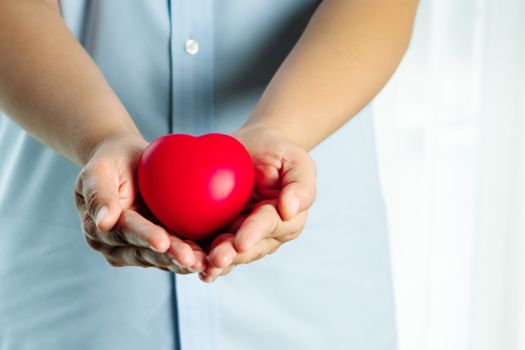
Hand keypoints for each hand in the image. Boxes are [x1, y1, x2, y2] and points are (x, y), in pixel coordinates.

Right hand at [74, 135, 206, 272]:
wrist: (129, 162)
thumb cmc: (111, 162)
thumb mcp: (97, 171)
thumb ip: (99, 195)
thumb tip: (103, 223)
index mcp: (100, 230)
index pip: (126, 232)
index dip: (144, 237)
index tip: (162, 242)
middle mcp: (119, 246)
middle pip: (147, 253)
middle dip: (170, 257)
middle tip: (192, 260)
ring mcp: (142, 248)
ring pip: (165, 258)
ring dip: (185, 261)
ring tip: (206, 263)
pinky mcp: (163, 246)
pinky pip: (179, 252)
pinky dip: (196, 253)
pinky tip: (213, 257)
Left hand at [200, 124, 316, 281]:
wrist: (254, 148)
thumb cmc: (279, 152)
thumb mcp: (297, 161)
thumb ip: (300, 185)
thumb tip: (289, 210)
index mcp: (286, 220)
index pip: (269, 226)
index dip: (255, 233)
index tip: (241, 242)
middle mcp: (265, 235)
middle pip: (248, 249)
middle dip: (231, 255)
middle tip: (215, 259)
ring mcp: (241, 236)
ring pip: (229, 254)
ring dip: (214, 262)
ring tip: (198, 265)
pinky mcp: (221, 233)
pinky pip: (210, 247)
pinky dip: (200, 256)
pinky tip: (186, 263)